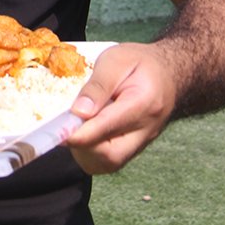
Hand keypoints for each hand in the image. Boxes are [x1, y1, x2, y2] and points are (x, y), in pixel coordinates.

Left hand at [63, 42, 178, 173]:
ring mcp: (142, 142)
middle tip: (64, 128)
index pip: (108, 127)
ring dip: (84, 152)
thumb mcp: (116, 60)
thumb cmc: (140, 62)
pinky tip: (84, 133)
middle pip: (111, 157)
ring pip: (110, 164)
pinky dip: (92, 153)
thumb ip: (98, 85)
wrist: (168, 73)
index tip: (55, 130)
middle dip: (81, 147)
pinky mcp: (135, 147)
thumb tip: (78, 112)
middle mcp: (146, 130)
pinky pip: (111, 160)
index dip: (79, 132)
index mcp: (143, 104)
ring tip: (72, 129)